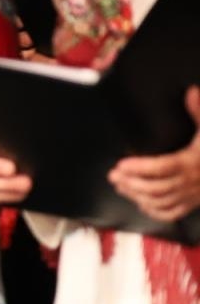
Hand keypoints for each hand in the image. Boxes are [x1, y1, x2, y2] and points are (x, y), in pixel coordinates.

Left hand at [109, 86, 199, 222]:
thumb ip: (199, 112)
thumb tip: (191, 91)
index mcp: (192, 161)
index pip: (163, 167)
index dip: (141, 167)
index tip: (121, 164)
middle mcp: (191, 181)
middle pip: (157, 187)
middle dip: (132, 183)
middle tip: (113, 175)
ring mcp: (192, 195)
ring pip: (161, 201)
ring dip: (138, 196)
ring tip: (120, 186)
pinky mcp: (193, 204)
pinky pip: (173, 212)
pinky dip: (155, 211)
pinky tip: (141, 204)